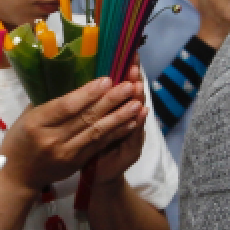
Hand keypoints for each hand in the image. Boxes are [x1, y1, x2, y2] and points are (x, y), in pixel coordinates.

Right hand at [0, 72, 146, 194]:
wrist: (18, 177)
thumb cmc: (20, 140)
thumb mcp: (26, 117)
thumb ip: (48, 102)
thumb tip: (73, 80)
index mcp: (36, 123)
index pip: (66, 106)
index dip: (88, 94)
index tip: (106, 80)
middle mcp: (51, 139)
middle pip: (85, 117)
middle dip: (110, 101)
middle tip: (128, 86)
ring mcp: (65, 154)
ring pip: (96, 132)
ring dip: (119, 117)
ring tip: (136, 103)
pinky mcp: (76, 163)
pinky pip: (99, 145)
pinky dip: (116, 133)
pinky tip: (130, 123)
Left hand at [85, 63, 150, 186]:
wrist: (98, 175)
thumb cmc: (90, 145)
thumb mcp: (86, 120)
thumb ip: (91, 102)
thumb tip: (89, 76)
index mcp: (116, 108)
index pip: (124, 84)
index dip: (126, 70)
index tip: (128, 53)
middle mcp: (129, 117)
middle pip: (133, 94)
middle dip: (133, 78)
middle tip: (134, 63)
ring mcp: (133, 132)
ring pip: (137, 111)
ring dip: (138, 97)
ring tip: (138, 84)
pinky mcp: (133, 149)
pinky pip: (135, 134)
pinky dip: (138, 123)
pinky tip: (142, 112)